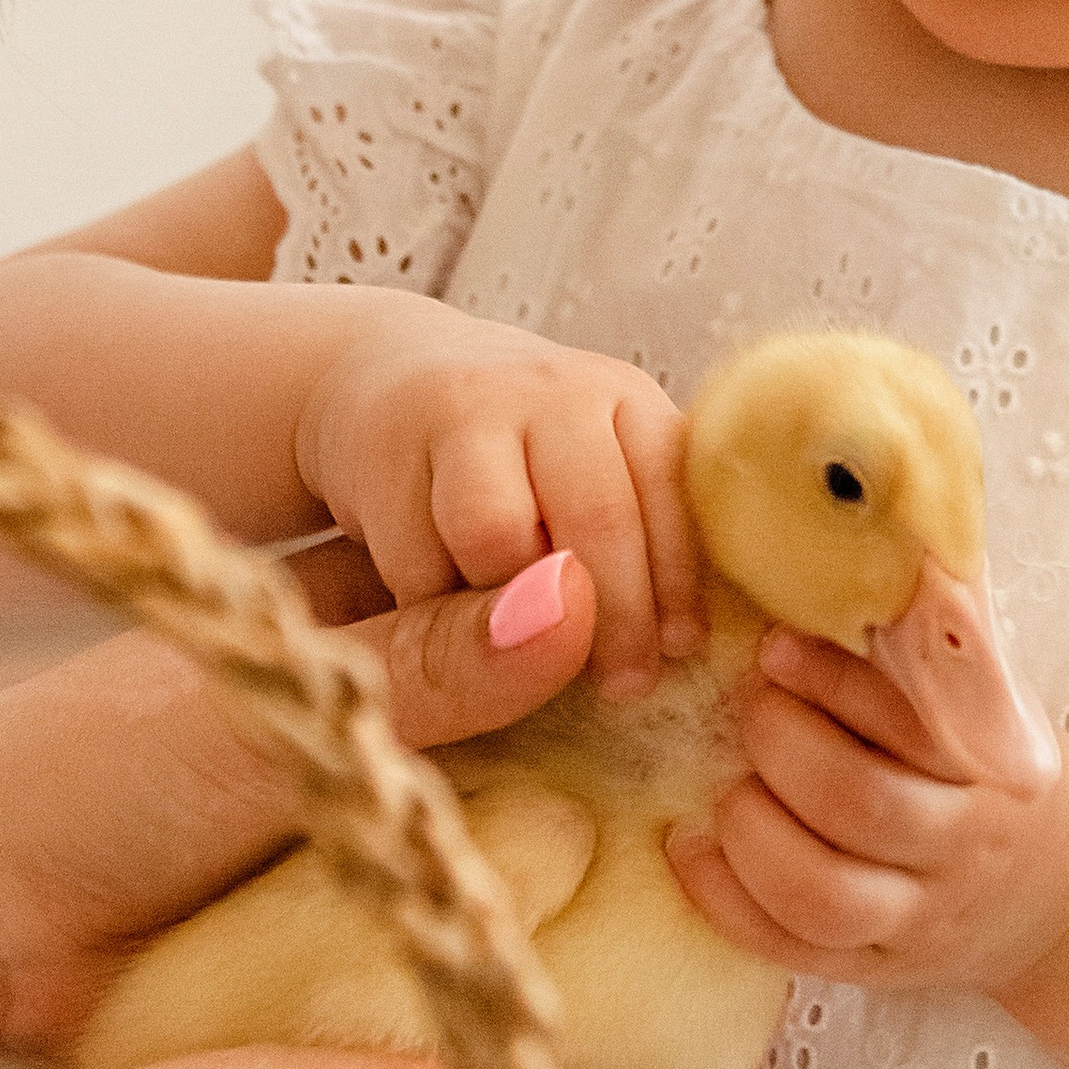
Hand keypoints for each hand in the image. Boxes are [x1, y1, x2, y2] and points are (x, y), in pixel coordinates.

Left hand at [0, 541, 659, 1048]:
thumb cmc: (94, 773)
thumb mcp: (278, 703)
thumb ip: (428, 667)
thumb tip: (577, 599)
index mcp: (384, 622)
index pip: (547, 606)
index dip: (630, 628)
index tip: (720, 660)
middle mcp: (409, 723)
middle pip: (567, 732)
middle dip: (644, 756)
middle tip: (735, 779)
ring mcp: (403, 832)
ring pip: (546, 840)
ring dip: (614, 862)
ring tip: (711, 870)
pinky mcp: (388, 944)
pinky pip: (499, 941)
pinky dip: (560, 948)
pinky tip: (642, 961)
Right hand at [293, 292, 699, 699]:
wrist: (387, 383)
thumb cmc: (513, 459)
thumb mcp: (590, 476)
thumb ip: (639, 535)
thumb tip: (679, 644)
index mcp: (625, 397)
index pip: (675, 488)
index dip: (680, 580)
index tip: (680, 650)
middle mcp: (557, 391)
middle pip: (600, 518)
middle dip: (615, 618)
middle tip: (618, 686)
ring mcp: (473, 407)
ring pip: (502, 540)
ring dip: (510, 606)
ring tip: (515, 634)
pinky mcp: (393, 439)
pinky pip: (421, 559)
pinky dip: (433, 601)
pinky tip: (440, 602)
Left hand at [668, 565, 1068, 996]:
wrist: (1063, 893)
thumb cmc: (992, 771)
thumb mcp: (988, 703)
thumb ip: (920, 652)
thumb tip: (830, 555)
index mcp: (993, 761)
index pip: (909, 718)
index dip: (828, 680)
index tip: (774, 648)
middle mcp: (961, 844)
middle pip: (860, 805)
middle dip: (782, 747)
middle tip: (751, 711)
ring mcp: (920, 917)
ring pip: (822, 894)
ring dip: (751, 833)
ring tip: (725, 789)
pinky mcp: (877, 969)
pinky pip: (792, 950)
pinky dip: (726, 902)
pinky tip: (691, 850)